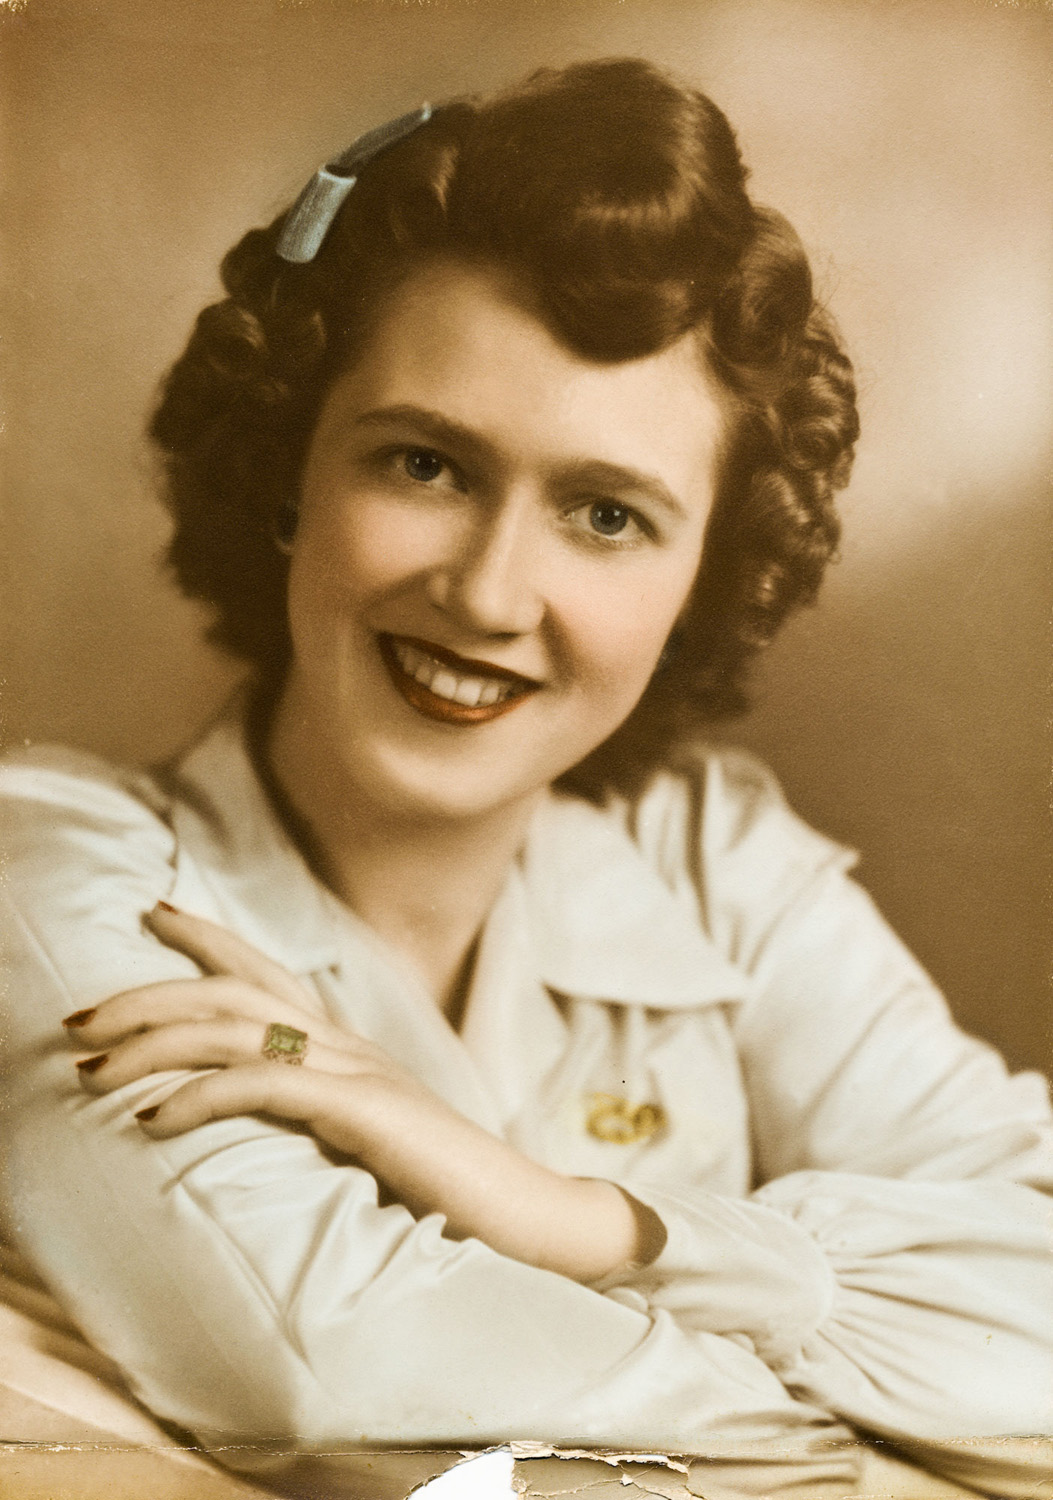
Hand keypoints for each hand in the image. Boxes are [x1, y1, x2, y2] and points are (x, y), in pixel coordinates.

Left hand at [68, 904, 662, 1281]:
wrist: (523, 1213)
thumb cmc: (446, 1185)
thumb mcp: (370, 1134)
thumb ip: (323, 1106)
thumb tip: (266, 1101)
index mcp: (348, 1044)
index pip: (268, 971)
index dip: (207, 938)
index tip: (153, 912)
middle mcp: (347, 1044)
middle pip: (232, 990)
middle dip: (146, 995)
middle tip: (78, 1018)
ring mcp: (356, 1071)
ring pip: (234, 1030)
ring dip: (150, 1047)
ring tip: (89, 1072)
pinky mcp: (363, 1110)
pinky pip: (264, 1086)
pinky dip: (200, 1096)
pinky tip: (154, 1120)